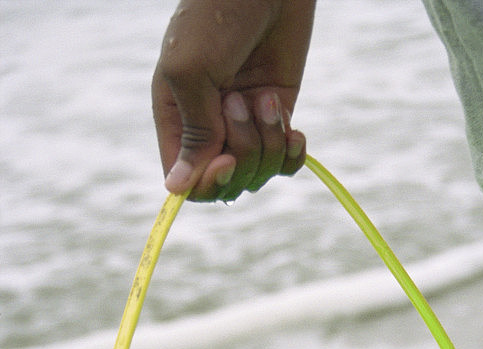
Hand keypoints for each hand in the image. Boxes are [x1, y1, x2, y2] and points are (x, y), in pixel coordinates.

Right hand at [152, 0, 315, 200]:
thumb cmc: (215, 15)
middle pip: (226, 184)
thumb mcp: (192, 70)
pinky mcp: (277, 120)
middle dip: (242, 152)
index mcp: (176, 121)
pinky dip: (291, 154)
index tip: (223, 160)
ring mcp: (245, 128)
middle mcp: (209, 130)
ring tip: (266, 98)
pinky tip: (295, 130)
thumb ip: (192, 130)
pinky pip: (284, 164)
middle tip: (241, 101)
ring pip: (257, 175)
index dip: (206, 184)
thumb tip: (177, 187)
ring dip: (268, 142)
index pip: (186, 182)